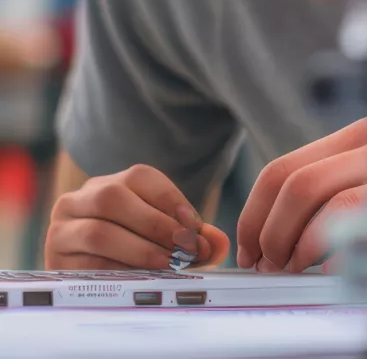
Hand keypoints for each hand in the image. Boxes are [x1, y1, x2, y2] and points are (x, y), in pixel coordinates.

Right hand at [46, 164, 229, 270]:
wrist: (88, 280)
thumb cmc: (134, 250)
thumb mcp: (165, 238)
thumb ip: (197, 238)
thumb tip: (220, 243)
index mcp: (109, 183)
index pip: (140, 177)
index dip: (172, 200)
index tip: (197, 228)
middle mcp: (78, 200)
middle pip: (114, 199)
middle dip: (158, 225)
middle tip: (189, 249)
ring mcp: (61, 230)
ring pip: (98, 232)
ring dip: (141, 249)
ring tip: (170, 264)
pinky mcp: (56, 261)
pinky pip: (88, 265)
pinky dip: (122, 271)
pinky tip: (145, 279)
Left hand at [235, 117, 366, 273]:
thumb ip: (339, 192)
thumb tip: (272, 232)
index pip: (284, 168)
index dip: (255, 214)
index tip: (251, 250)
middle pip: (294, 182)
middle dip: (271, 233)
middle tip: (272, 266)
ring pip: (321, 198)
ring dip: (297, 245)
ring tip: (301, 270)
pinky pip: (357, 221)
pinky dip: (336, 253)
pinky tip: (341, 269)